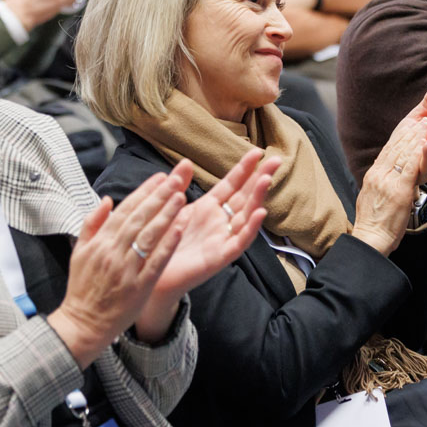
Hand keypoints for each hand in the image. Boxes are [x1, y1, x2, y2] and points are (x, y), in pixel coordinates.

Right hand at [46, 166, 194, 367]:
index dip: (143, 192)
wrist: (83, 323)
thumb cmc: (82, 288)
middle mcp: (113, 252)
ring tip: (182, 197)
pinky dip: (169, 244)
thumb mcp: (79, 252)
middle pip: (139, 218)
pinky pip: (156, 261)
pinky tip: (181, 228)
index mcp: (100, 242)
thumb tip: (106, 200)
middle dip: (159, 196)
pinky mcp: (139, 287)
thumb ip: (91, 224)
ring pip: (149, 236)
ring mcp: (127, 269)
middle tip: (175, 179)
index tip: (159, 177)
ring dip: (166, 215)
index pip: (125, 210)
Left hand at [137, 149, 276, 338]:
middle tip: (276, 161)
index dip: (244, 168)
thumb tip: (186, 162)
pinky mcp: (220, 258)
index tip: (257, 151)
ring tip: (266, 180)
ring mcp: (222, 239)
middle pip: (244, 197)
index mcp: (208, 208)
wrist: (150, 274)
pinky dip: (250, 228)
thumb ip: (179, 186)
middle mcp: (219, 222)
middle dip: (260, 179)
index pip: (231, 184)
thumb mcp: (171, 210)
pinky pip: (239, 242)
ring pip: (245, 216)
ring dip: (257, 198)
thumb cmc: (162, 242)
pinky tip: (260, 213)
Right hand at [351, 91, 426, 255]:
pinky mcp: (398, 191)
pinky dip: (418, 152)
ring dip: (417, 135)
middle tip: (425, 115)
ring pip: (403, 152)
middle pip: (395, 145)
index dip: (402, 134)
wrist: (370, 239)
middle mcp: (378, 173)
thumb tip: (388, 174)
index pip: (389, 148)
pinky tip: (426, 142)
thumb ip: (382, 182)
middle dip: (411, 129)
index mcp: (374, 174)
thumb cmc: (374, 223)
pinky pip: (409, 167)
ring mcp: (387, 181)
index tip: (414, 122)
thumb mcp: (375, 197)